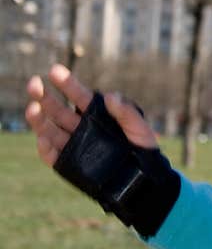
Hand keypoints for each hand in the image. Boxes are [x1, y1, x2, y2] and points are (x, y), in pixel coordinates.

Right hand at [25, 64, 158, 166]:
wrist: (141, 179)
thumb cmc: (142, 149)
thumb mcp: (140, 128)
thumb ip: (126, 113)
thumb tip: (110, 96)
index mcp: (97, 115)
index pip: (79, 96)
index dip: (67, 83)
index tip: (55, 70)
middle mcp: (81, 128)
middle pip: (57, 111)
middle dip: (43, 97)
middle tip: (33, 83)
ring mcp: (73, 145)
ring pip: (49, 130)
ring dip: (38, 119)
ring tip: (32, 108)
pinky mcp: (68, 164)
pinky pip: (51, 155)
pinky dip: (44, 148)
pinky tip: (42, 138)